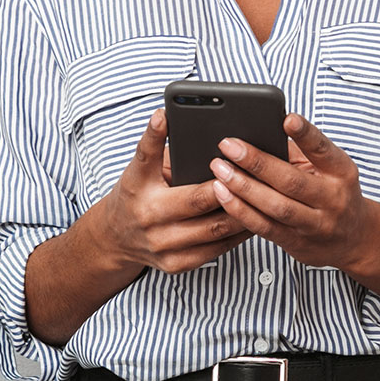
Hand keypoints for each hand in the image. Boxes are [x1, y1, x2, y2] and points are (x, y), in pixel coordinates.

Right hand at [93, 109, 250, 274]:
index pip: (149, 157)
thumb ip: (157, 146)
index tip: (177, 122)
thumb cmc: (135, 193)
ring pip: (214, 229)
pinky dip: (238, 234)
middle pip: (197, 201)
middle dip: (230, 185)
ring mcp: (163, 245)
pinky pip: (216, 249)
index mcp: (137, 187)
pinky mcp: (176, 264)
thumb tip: (171, 116)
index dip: (160, 137)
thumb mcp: (139, 167)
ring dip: (243, 211)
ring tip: (264, 195)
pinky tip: (254, 218)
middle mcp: (148, 218)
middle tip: (256, 170)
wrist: (114, 238)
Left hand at [208, 113, 375, 271]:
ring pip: (276, 206)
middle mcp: (332, 198)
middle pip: (292, 180)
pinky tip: (223, 195)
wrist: (354, 239)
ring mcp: (316, 224)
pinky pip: (265, 227)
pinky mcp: (297, 243)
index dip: (306, 134)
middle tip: (228, 145)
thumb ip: (298, 152)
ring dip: (243, 188)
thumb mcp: (327, 168)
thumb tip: (258, 134)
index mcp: (341, 171)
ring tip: (220, 170)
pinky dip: (241, 211)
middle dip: (256, 162)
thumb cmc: (332, 191)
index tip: (287, 119)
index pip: (323, 149)